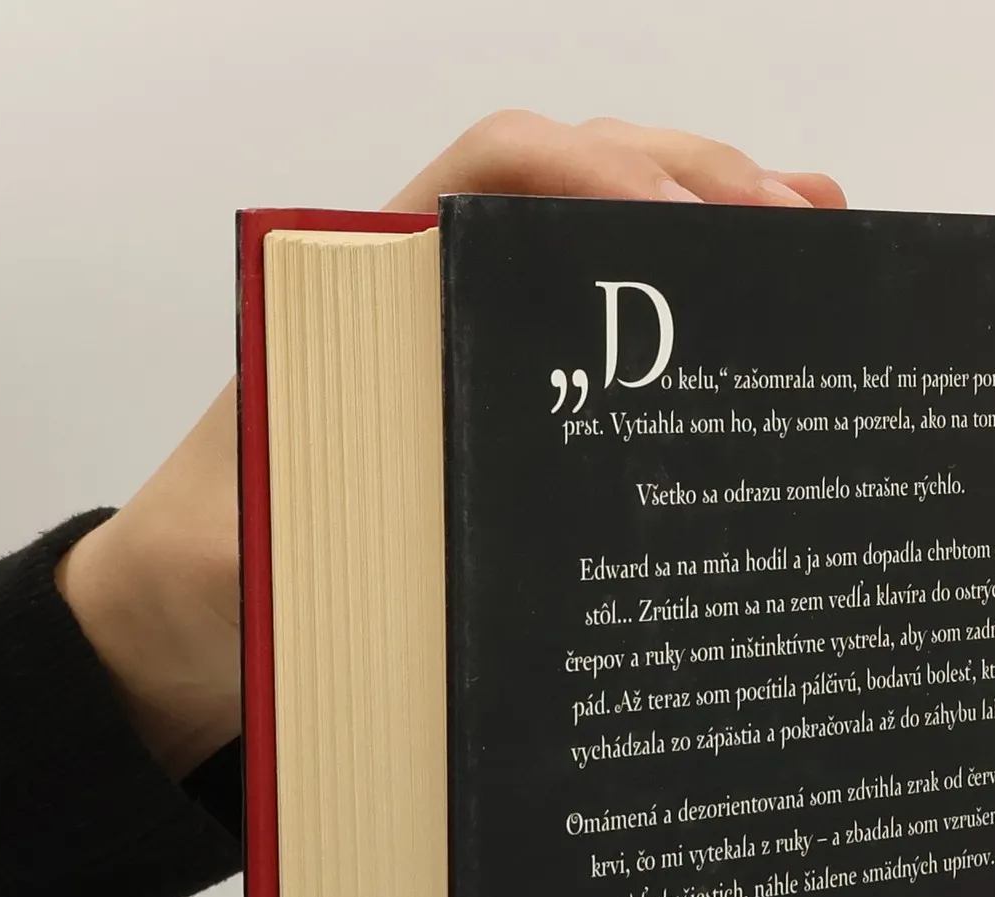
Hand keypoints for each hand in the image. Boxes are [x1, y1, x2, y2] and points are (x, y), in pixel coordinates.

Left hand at [58, 114, 844, 778]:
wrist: (176, 624)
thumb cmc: (203, 581)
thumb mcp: (239, 559)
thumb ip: (299, 530)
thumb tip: (406, 522)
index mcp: (359, 303)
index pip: (486, 177)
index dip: (590, 174)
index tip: (677, 221)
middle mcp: (421, 302)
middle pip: (570, 189)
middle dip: (688, 183)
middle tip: (796, 225)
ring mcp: (464, 349)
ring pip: (596, 247)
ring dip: (706, 228)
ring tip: (818, 237)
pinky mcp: (494, 408)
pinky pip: (596, 336)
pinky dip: (682, 310)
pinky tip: (761, 313)